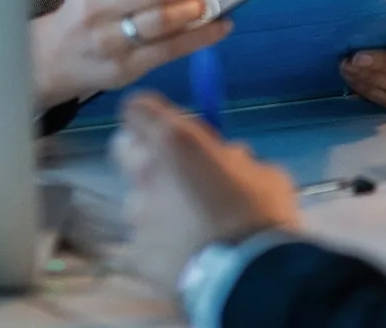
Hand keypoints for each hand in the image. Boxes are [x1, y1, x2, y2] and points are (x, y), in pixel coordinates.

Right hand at [32, 0, 229, 108]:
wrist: (59, 55)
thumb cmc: (93, 4)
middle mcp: (96, 8)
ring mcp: (108, 41)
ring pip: (162, 22)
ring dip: (193, 9)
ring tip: (201, 3)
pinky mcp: (124, 68)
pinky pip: (171, 50)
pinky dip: (202, 36)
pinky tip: (221, 27)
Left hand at [112, 93, 299, 291]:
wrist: (247, 278)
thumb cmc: (260, 213)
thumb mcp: (261, 173)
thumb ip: (236, 160)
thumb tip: (230, 160)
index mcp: (177, 141)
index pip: (137, 107)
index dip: (152, 113)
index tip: (173, 124)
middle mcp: (148, 172)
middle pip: (123, 145)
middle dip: (143, 149)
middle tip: (174, 164)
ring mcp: (138, 214)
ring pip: (136, 194)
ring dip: (156, 198)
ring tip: (186, 219)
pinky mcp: (137, 252)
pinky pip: (145, 235)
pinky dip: (161, 238)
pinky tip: (187, 250)